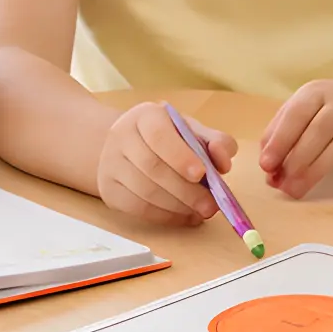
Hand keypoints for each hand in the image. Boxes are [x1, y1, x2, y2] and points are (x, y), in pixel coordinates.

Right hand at [97, 101, 236, 225]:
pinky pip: (136, 208)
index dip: (180, 156)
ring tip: (200, 211)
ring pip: (144, 191)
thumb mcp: (193, 131)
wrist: (129, 148)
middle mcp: (121, 136)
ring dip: (177, 206)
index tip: (201, 174)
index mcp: (145, 116)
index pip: (158, 135)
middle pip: (152, 167)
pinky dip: (164, 216)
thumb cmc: (169, 139)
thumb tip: (224, 163)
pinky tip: (183, 216)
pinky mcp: (108, 190)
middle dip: (185, 190)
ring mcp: (110, 164)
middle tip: (210, 205)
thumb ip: (216, 142)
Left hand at [260, 77, 332, 199]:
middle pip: (320, 130)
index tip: (266, 166)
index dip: (281, 140)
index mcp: (316, 92)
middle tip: (284, 186)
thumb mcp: (300, 111)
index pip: (297, 114)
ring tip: (300, 190)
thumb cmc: (326, 111)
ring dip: (320, 168)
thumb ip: (279, 136)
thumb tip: (268, 170)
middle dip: (298, 160)